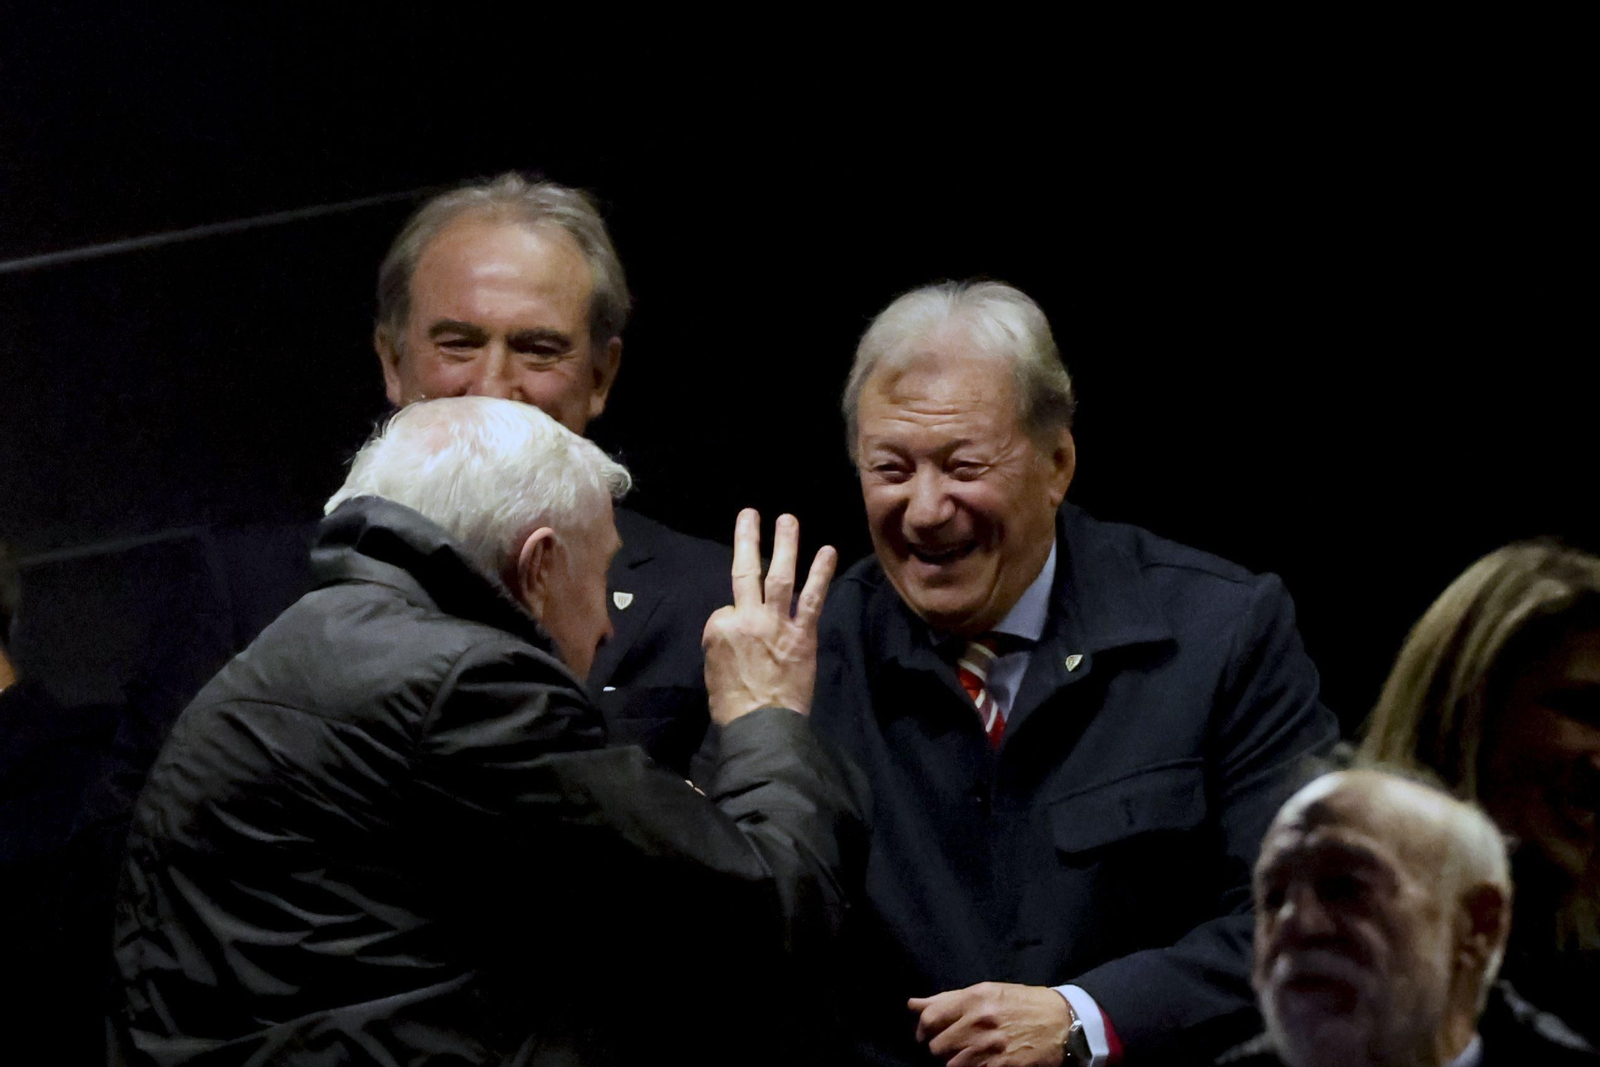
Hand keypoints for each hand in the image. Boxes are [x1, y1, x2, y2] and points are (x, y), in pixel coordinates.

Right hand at [702, 509, 836, 724]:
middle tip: (752, 514)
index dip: (732, 619)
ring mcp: (776, 623)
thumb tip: (736, 630)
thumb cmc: (732, 703)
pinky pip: (812, 599)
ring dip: (786, 545)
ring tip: (788, 519)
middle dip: (748, 539)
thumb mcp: (712, 668)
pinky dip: (821, 574)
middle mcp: (746, 618)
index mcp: (718, 628)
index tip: (740, 635)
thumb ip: (723, 642)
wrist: (760, 725)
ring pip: (780, 576)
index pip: (726, 609)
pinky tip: (828, 552)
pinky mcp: (802, 634)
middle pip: (745, 572)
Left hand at [908, 982, 1071, 1066]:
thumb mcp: (987, 992)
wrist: (1062, 1022)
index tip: (926, 1037)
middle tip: (950, 1049)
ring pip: (951, 1065)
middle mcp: (980, 1021)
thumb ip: (947, 999)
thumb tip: (912, 1004)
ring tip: (966, 1058)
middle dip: (940, 1050)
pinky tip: (980, 1065)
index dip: (922, 1031)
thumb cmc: (1022, 1003)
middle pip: (937, 1046)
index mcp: (974, 998)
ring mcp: (991, 1047)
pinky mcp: (1003, 1066)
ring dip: (954, 1064)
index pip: (930, 1018)